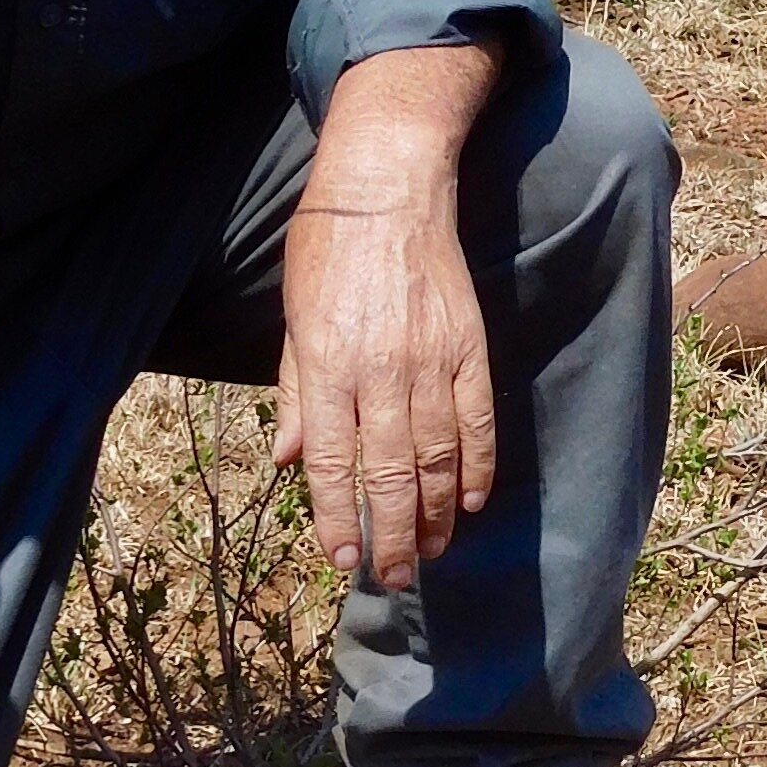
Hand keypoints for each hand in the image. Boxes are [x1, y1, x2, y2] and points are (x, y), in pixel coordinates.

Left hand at [275, 48, 500, 584]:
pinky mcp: (469, 348)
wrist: (388, 190)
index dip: (339, 519)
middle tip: (393, 576)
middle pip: (390, 475)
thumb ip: (294, 394)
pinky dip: (477, 468)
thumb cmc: (327, 250)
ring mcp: (431, 362)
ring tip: (430, 551)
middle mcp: (380, 373)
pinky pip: (477, 423)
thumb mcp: (293, 320)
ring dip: (436, 515)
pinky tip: (472, 503)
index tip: (346, 560)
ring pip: (438, 459)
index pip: (333, 463)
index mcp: (328, 367)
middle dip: (392, 534)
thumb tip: (289, 460)